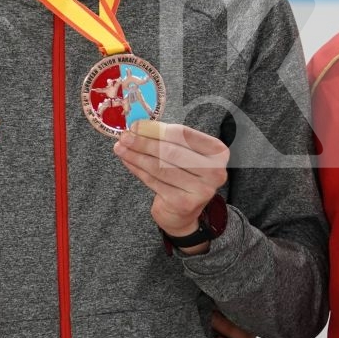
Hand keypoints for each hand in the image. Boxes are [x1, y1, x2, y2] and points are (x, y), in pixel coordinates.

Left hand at [112, 120, 229, 238]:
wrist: (184, 212)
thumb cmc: (184, 174)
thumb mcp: (183, 153)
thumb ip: (165, 139)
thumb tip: (137, 127)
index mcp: (217, 152)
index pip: (183, 134)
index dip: (156, 129)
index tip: (136, 126)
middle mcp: (215, 171)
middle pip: (171, 151)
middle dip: (143, 143)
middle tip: (124, 137)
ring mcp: (200, 189)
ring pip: (160, 167)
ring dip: (136, 156)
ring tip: (120, 148)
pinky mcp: (183, 203)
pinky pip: (154, 181)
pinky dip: (138, 170)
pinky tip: (128, 161)